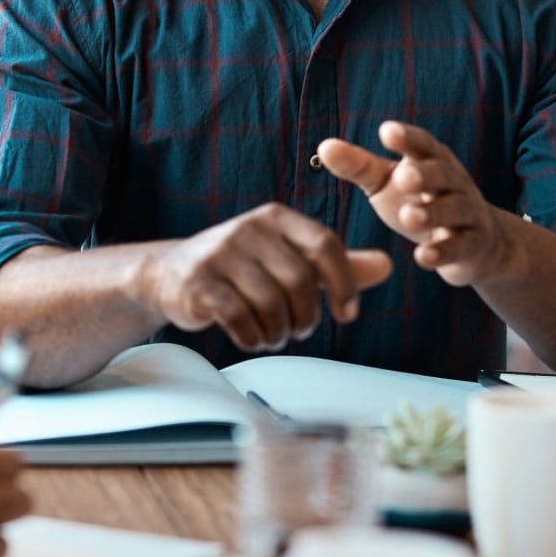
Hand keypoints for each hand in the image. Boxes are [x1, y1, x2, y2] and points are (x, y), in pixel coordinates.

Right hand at [138, 203, 391, 352]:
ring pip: (270, 303)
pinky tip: (251, 338)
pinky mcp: (199, 281)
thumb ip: (336, 264)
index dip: (343, 284)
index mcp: (277, 218)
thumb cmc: (239, 269)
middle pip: (299, 280)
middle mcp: (250, 228)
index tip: (346, 315)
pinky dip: (252, 337)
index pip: (324, 244)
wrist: (168, 274)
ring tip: (272, 335)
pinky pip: (239, 317)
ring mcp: (221, 253)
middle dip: (306, 317)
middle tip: (297, 330)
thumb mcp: (288, 258)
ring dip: (277, 332)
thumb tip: (387, 266)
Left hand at [319, 122, 507, 288]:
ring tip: (408, 217)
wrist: (477, 244)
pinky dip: (444, 252)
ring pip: (454, 210)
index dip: (407, 138)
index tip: (386, 132)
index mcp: (432, 159)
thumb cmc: (421, 201)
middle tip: (403, 177)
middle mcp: (454, 182)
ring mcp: (467, 214)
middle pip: (443, 174)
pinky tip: (424, 257)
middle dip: (425, 175)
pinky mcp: (472, 246)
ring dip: (432, 213)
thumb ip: (358, 165)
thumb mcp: (388, 182)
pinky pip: (461, 247)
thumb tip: (323, 146)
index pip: (423, 144)